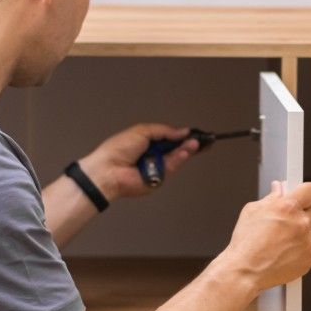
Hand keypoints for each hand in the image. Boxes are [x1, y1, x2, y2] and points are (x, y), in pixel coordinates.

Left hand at [78, 123, 200, 200]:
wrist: (109, 169)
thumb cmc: (117, 149)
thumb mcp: (142, 131)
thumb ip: (164, 131)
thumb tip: (181, 131)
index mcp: (147, 142)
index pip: (170, 138)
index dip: (182, 136)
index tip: (194, 133)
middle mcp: (153, 155)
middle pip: (176, 149)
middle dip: (189, 143)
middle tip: (202, 139)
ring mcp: (156, 167)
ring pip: (177, 158)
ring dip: (186, 150)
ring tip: (194, 143)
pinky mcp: (158, 179)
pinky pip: (172, 168)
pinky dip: (179, 159)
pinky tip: (186, 151)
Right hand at [222, 181, 310, 293]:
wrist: (245, 270)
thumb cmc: (245, 243)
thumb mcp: (252, 211)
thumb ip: (270, 198)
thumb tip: (278, 189)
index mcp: (287, 207)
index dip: (308, 191)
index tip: (304, 194)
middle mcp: (301, 223)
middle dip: (303, 212)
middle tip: (287, 219)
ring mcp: (307, 241)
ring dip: (303, 231)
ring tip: (283, 238)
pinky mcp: (310, 257)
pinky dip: (301, 248)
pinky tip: (284, 250)